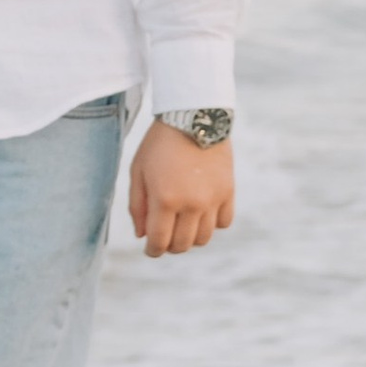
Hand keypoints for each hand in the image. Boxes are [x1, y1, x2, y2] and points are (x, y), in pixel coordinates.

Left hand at [128, 118, 234, 257]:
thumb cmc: (159, 143)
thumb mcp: (138, 171)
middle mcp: (191, 204)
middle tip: (164, 238)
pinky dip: (212, 224)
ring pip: (204, 238)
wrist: (193, 116)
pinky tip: (201, 213)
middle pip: (182, 245)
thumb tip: (142, 236)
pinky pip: (223, 222)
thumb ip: (138, 206)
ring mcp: (213, 199)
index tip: (150, 249)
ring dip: (190, 237)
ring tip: (182, 225)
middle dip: (170, 246)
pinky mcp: (228, 192)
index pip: (159, 242)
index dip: (152, 250)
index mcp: (165, 199)